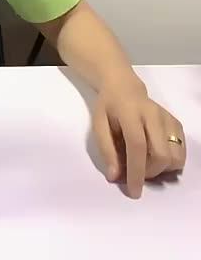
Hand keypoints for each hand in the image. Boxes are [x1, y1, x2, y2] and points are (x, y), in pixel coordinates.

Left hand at [92, 75, 185, 197]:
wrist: (123, 87)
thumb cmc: (108, 107)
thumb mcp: (98, 124)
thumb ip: (106, 150)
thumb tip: (114, 177)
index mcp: (130, 113)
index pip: (137, 146)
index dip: (136, 171)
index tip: (133, 192)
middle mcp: (153, 114)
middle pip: (162, 154)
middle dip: (150, 172)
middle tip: (135, 171)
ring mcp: (168, 119)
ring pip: (176, 157)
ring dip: (162, 169)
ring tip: (145, 162)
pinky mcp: (176, 124)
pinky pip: (181, 152)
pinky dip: (171, 162)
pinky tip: (155, 156)